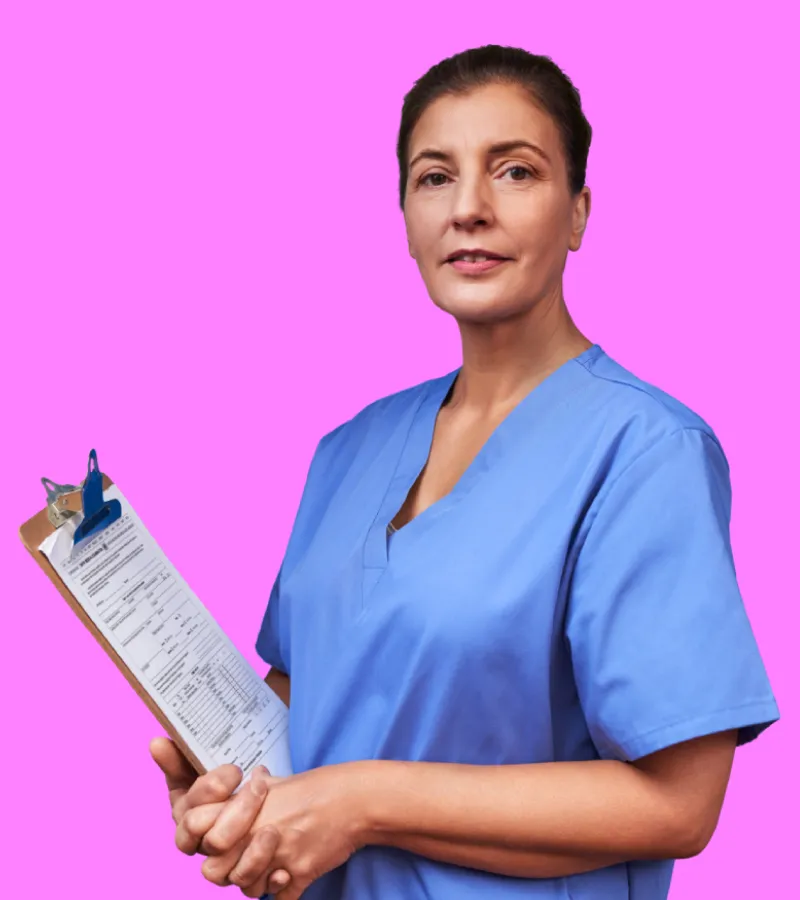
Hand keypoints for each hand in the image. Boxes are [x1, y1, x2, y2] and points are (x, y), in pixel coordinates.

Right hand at [149, 737, 291, 891]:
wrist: (254, 804)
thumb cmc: (217, 786)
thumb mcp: (197, 768)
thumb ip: (178, 758)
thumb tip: (156, 742)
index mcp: (186, 819)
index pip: (191, 814)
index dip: (212, 792)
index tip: (235, 770)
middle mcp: (201, 846)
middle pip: (212, 841)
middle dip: (238, 813)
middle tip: (260, 788)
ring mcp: (223, 866)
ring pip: (229, 874)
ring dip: (253, 854)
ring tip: (273, 830)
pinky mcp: (248, 878)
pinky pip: (255, 888)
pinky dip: (270, 879)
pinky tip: (284, 869)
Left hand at [181, 762, 372, 898]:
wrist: (353, 800)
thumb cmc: (317, 788)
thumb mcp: (278, 784)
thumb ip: (252, 792)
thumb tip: (241, 789)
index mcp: (247, 810)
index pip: (201, 835)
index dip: (205, 840)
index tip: (219, 838)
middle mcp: (256, 834)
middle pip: (213, 872)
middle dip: (226, 868)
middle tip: (242, 857)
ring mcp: (277, 857)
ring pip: (246, 889)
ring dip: (255, 881)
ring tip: (270, 865)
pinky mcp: (299, 875)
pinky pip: (278, 899)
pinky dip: (282, 892)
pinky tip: (289, 875)